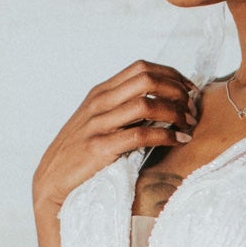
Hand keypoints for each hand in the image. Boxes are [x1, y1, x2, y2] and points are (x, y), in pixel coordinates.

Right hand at [33, 59, 202, 212]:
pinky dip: (167, 135)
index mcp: (101, 92)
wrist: (53, 178)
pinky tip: (179, 140)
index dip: (172, 74)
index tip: (190, 89)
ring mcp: (99, 123)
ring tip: (190, 124)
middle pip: (147, 79)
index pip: (142, 68)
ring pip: (147, 104)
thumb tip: (162, 101)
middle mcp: (100, 102)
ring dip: (176, 112)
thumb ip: (123, 107)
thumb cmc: (81, 150)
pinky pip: (141, 135)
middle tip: (193, 108)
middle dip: (177, 90)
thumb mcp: (99, 120)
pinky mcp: (101, 147)